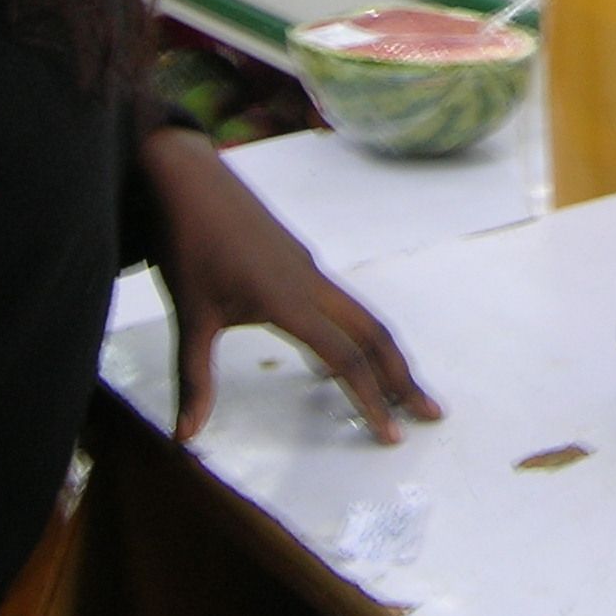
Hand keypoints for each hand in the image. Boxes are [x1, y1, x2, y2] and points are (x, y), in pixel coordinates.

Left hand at [136, 125, 443, 444]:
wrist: (188, 178)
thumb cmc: (186, 244)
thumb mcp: (189, 315)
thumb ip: (194, 378)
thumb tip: (186, 437)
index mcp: (290, 299)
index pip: (344, 358)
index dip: (371, 399)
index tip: (391, 435)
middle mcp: (311, 282)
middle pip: (374, 333)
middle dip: (404, 377)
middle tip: (430, 413)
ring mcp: (308, 267)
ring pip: (362, 315)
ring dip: (385, 354)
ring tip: (400, 389)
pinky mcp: (298, 259)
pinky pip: (340, 302)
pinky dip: (358, 333)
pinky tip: (339, 355)